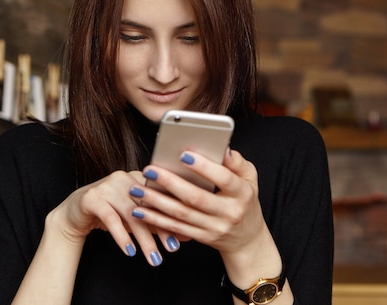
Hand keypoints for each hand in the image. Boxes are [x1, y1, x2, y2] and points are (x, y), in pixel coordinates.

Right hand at [49, 170, 179, 266]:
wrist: (76, 213)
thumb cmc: (111, 213)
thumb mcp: (136, 218)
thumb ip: (158, 223)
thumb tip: (187, 235)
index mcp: (138, 177)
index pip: (160, 196)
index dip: (174, 216)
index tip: (186, 236)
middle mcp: (124, 177)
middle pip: (148, 205)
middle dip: (162, 229)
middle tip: (173, 249)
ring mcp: (107, 186)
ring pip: (131, 213)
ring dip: (144, 239)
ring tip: (154, 258)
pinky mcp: (92, 198)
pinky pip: (110, 218)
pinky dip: (122, 236)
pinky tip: (130, 251)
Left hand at [128, 149, 266, 255]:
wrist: (247, 239)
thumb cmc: (245, 201)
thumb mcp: (250, 179)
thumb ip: (237, 162)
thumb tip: (222, 148)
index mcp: (242, 194)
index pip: (224, 179)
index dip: (204, 167)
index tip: (183, 154)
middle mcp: (229, 212)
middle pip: (196, 198)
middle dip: (169, 183)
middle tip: (149, 169)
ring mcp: (214, 228)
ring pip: (181, 215)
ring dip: (156, 202)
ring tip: (136, 190)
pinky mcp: (201, 237)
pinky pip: (176, 228)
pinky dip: (156, 220)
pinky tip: (139, 211)